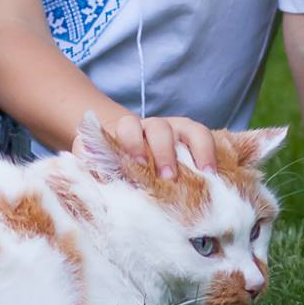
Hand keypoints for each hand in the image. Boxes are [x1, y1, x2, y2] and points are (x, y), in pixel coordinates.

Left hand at [100, 112, 217, 179]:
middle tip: (167, 176)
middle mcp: (150, 127)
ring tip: (204, 175)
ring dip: (195, 151)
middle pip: (158, 128)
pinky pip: (203, 137)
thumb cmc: (112, 162)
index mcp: (124, 131)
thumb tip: (91, 173)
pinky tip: (214, 174)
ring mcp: (173, 130)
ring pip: (186, 129)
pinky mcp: (189, 138)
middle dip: (163, 151)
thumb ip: (90, 164)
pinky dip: (209, 152)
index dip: (132, 142)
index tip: (136, 162)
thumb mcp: (95, 162)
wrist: (125, 148)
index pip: (127, 128)